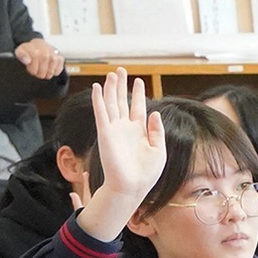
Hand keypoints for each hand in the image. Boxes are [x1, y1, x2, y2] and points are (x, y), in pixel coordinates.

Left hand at [13, 38, 63, 79]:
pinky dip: (53, 72)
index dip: (31, 70)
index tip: (29, 67)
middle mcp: (46, 51)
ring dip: (45, 73)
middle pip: (42, 72)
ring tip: (42, 69)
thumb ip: (21, 55)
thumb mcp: (20, 51)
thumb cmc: (30, 51)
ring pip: (50, 73)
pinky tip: (49, 67)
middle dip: (38, 73)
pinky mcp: (61, 58)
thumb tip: (27, 61)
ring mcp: (54, 55)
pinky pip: (57, 71)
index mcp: (35, 49)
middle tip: (35, 69)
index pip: (34, 68)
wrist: (39, 45)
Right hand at [80, 69, 164, 240]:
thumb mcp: (159, 151)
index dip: (138, 94)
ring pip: (111, 103)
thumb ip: (156, 131)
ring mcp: (114, 129)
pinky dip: (99, 99)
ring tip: (111, 74)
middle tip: (121, 70)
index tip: (139, 81)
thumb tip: (154, 113)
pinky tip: (98, 87)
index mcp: (140, 132)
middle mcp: (126, 128)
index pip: (138, 107)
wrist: (132, 186)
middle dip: (122, 86)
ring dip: (111, 88)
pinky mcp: (105, 133)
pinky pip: (101, 112)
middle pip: (122, 101)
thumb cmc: (146, 173)